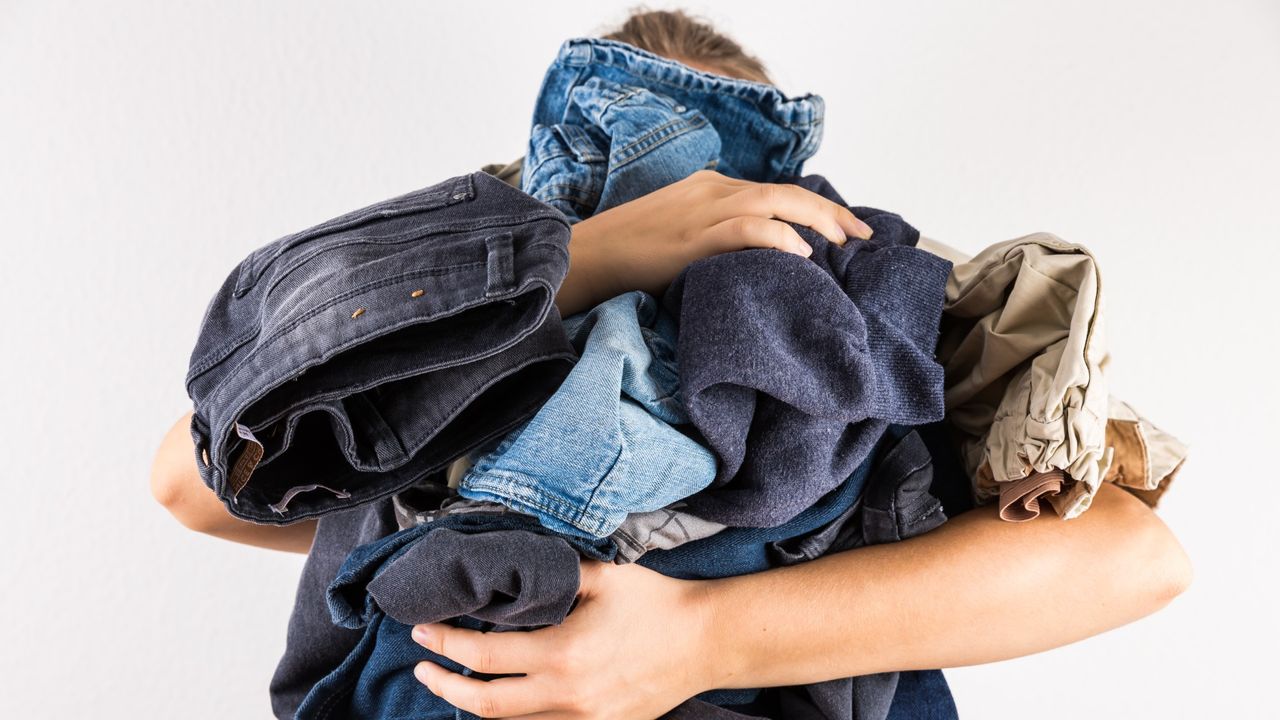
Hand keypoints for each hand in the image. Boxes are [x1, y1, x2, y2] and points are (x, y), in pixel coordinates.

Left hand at [411, 560, 717, 718]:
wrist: (705, 642)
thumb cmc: (654, 602)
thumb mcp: (600, 575)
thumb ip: (550, 573)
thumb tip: (508, 568)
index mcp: (562, 652)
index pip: (483, 655)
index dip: (445, 644)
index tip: (422, 632)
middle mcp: (567, 694)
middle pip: (484, 704)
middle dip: (444, 686)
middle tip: (422, 669)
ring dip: (475, 706)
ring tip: (456, 685)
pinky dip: (516, 719)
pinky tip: (504, 701)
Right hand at [555, 170, 873, 314]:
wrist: (587, 256)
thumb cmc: (631, 255)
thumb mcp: (681, 235)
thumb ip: (718, 240)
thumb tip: (758, 267)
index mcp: (711, 188)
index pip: (776, 191)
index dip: (817, 209)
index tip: (847, 229)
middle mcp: (713, 190)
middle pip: (787, 193)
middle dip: (831, 214)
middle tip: (863, 237)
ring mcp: (703, 209)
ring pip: (776, 204)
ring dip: (817, 223)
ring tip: (843, 245)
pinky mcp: (693, 235)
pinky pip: (748, 228)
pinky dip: (780, 239)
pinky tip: (802, 256)